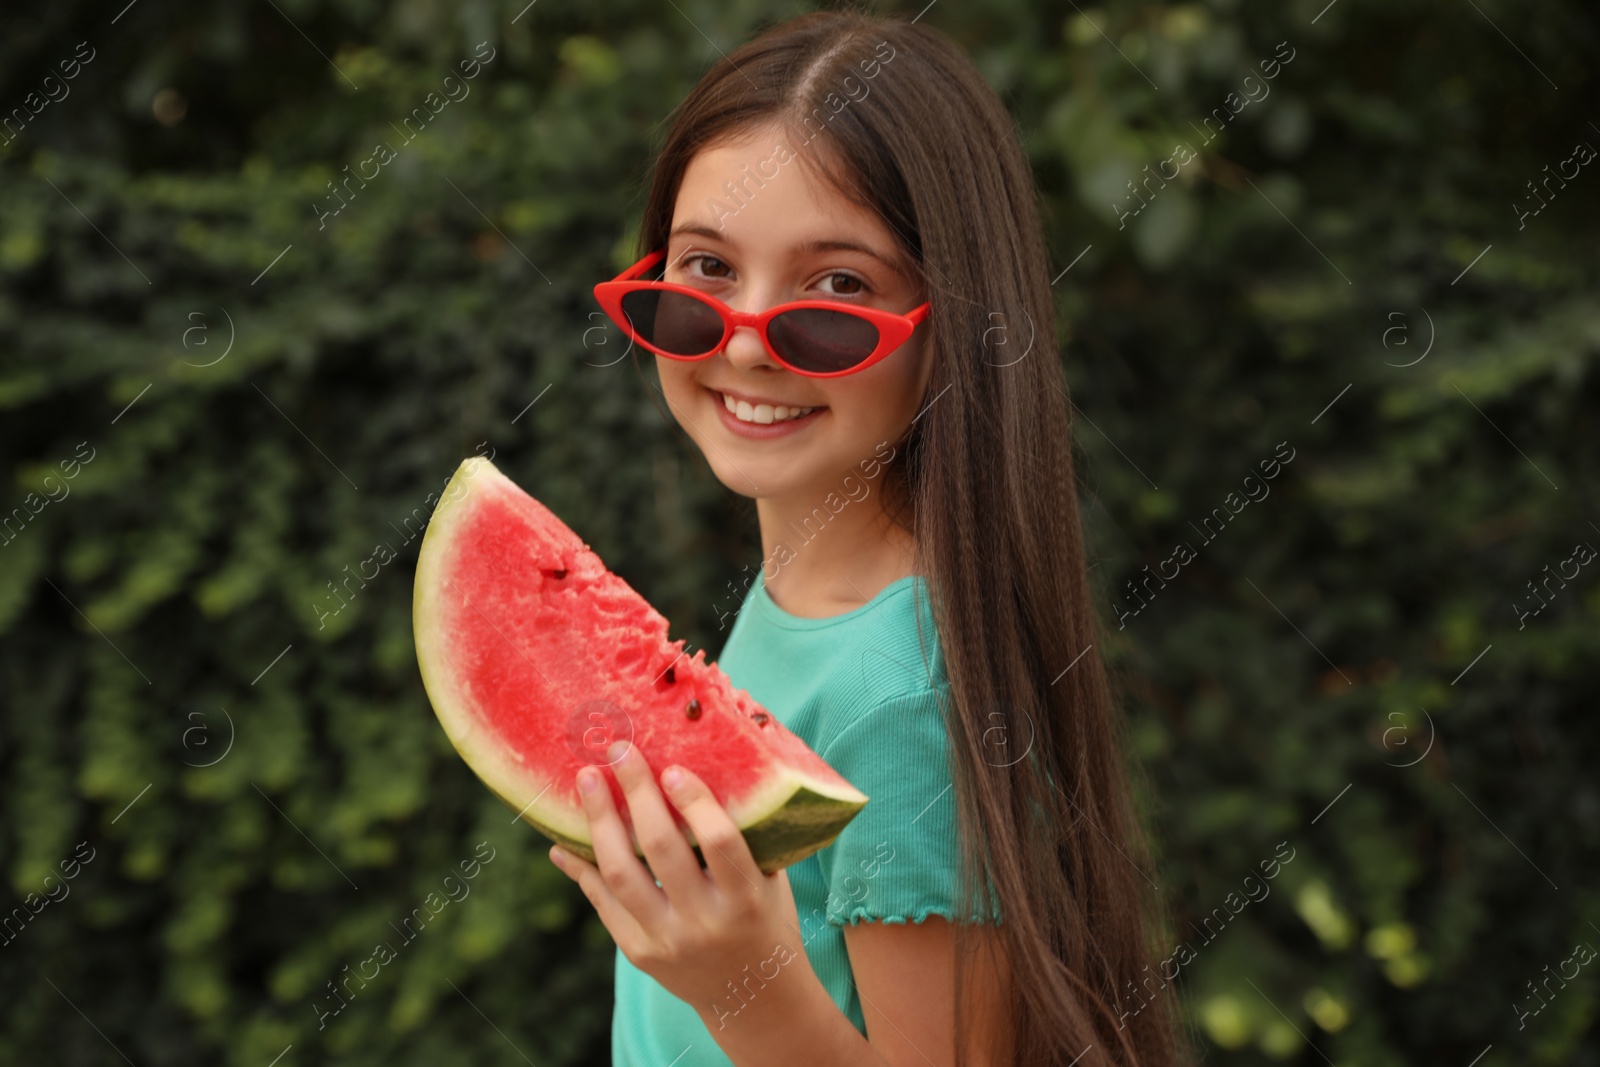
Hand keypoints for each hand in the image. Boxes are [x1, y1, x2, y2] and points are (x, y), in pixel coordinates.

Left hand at [548, 739, 805, 1011]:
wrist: (753, 996)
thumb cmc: (765, 918)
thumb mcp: (771, 877)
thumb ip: (746, 828)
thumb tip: (721, 753)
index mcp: (746, 898)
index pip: (719, 843)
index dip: (695, 803)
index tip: (673, 768)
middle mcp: (704, 922)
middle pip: (660, 849)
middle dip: (636, 792)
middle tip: (619, 750)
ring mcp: (667, 940)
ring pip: (620, 874)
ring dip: (598, 821)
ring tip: (586, 779)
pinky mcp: (639, 953)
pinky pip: (602, 902)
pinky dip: (581, 868)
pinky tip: (563, 840)